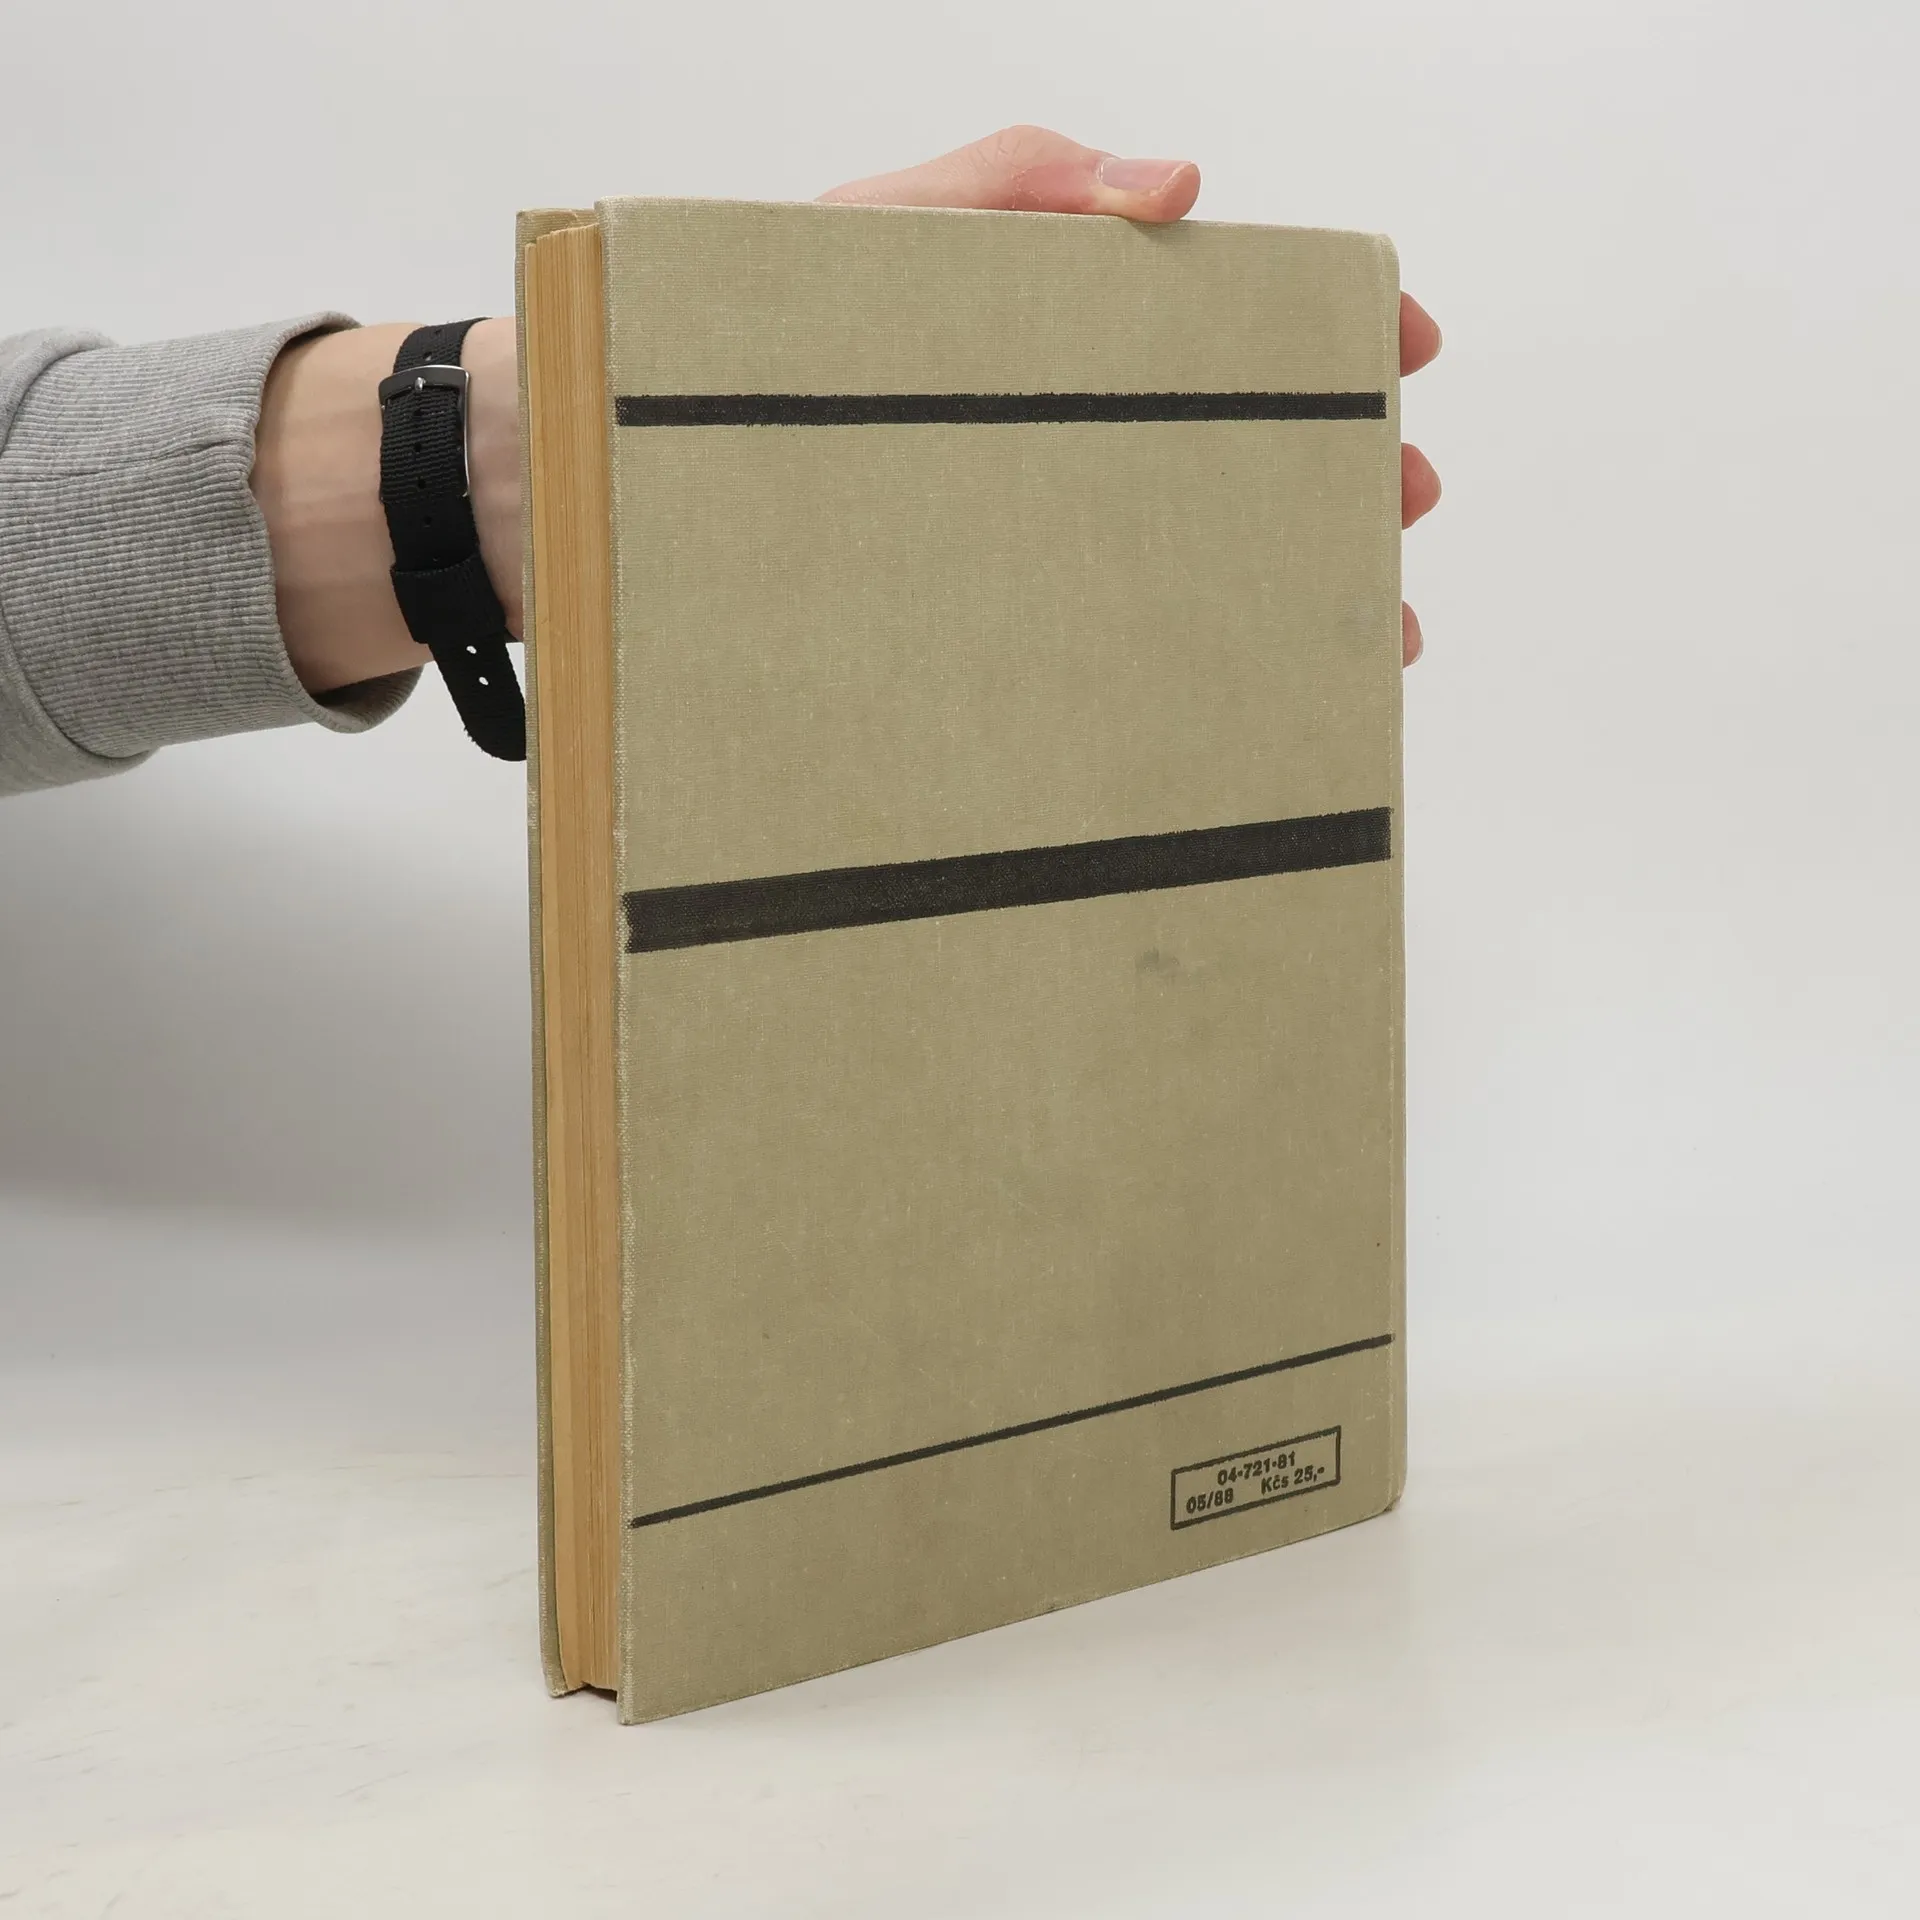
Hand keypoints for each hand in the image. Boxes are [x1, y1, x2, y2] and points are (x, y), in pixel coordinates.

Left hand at [821, 125, 1441, 665]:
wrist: (637, 445)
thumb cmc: (762, 320)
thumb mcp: (898, 224)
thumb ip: (1028, 183)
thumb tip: (1182, 183)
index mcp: (1068, 327)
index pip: (1231, 317)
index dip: (1329, 328)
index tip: (1406, 348)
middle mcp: (1070, 432)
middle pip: (1240, 443)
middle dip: (1341, 468)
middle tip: (1403, 496)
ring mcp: (1038, 529)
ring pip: (1195, 559)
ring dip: (1293, 588)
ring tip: (1363, 632)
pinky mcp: (994, 620)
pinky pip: (1109, 650)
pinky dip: (1186, 676)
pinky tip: (1239, 708)